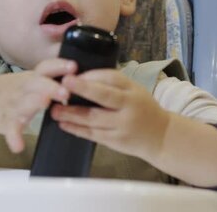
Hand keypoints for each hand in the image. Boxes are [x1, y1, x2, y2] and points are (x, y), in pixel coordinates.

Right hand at [0, 59, 75, 152]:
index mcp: (34, 77)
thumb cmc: (15, 89)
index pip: (47, 67)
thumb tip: (85, 79)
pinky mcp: (5, 121)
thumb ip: (53, 79)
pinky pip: (10, 129)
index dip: (59, 66)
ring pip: (24, 103)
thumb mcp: (33, 79)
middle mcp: (24, 88)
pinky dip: (13, 137)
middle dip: (51, 86)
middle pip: (37, 84)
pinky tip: (18, 146)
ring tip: (44, 103)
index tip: (73, 66)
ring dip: (34, 103)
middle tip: (66, 91)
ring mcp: (13, 104)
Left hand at [51, 69, 170, 160]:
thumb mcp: (135, 91)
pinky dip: (77, 129)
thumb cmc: (143, 108)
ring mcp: (122, 126)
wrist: (160, 136)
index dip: (91, 76)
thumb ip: (114, 84)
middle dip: (82, 89)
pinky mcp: (115, 141)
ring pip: (93, 119)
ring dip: (72, 114)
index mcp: (133, 91)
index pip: (112, 78)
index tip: (72, 74)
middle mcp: (129, 108)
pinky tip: (64, 124)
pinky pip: (92, 134)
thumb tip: (83, 77)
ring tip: (55, 109)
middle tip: (63, 84)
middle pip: (104, 97)